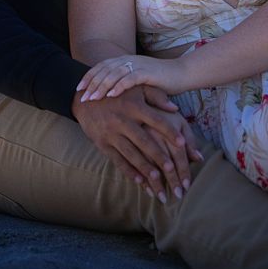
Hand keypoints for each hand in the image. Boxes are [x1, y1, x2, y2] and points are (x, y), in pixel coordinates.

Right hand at [73, 85, 202, 200]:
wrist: (85, 98)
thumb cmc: (118, 92)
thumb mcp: (136, 87)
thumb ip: (157, 96)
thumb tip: (175, 108)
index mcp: (135, 107)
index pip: (156, 121)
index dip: (170, 132)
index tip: (183, 143)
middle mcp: (123, 121)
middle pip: (144, 141)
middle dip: (158, 156)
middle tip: (172, 170)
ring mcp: (111, 133)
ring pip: (131, 154)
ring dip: (144, 168)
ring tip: (158, 181)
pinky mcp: (102, 143)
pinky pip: (116, 159)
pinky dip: (128, 171)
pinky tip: (139, 181)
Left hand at [77, 54, 184, 100]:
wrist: (182, 74)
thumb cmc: (161, 81)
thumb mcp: (139, 81)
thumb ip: (125, 83)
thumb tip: (109, 95)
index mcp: (125, 61)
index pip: (101, 67)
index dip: (89, 77)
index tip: (79, 89)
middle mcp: (129, 60)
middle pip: (104, 70)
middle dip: (91, 83)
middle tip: (81, 97)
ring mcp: (138, 65)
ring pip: (114, 74)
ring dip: (101, 86)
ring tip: (92, 98)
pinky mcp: (148, 73)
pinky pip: (129, 79)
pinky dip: (119, 86)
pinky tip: (111, 95)